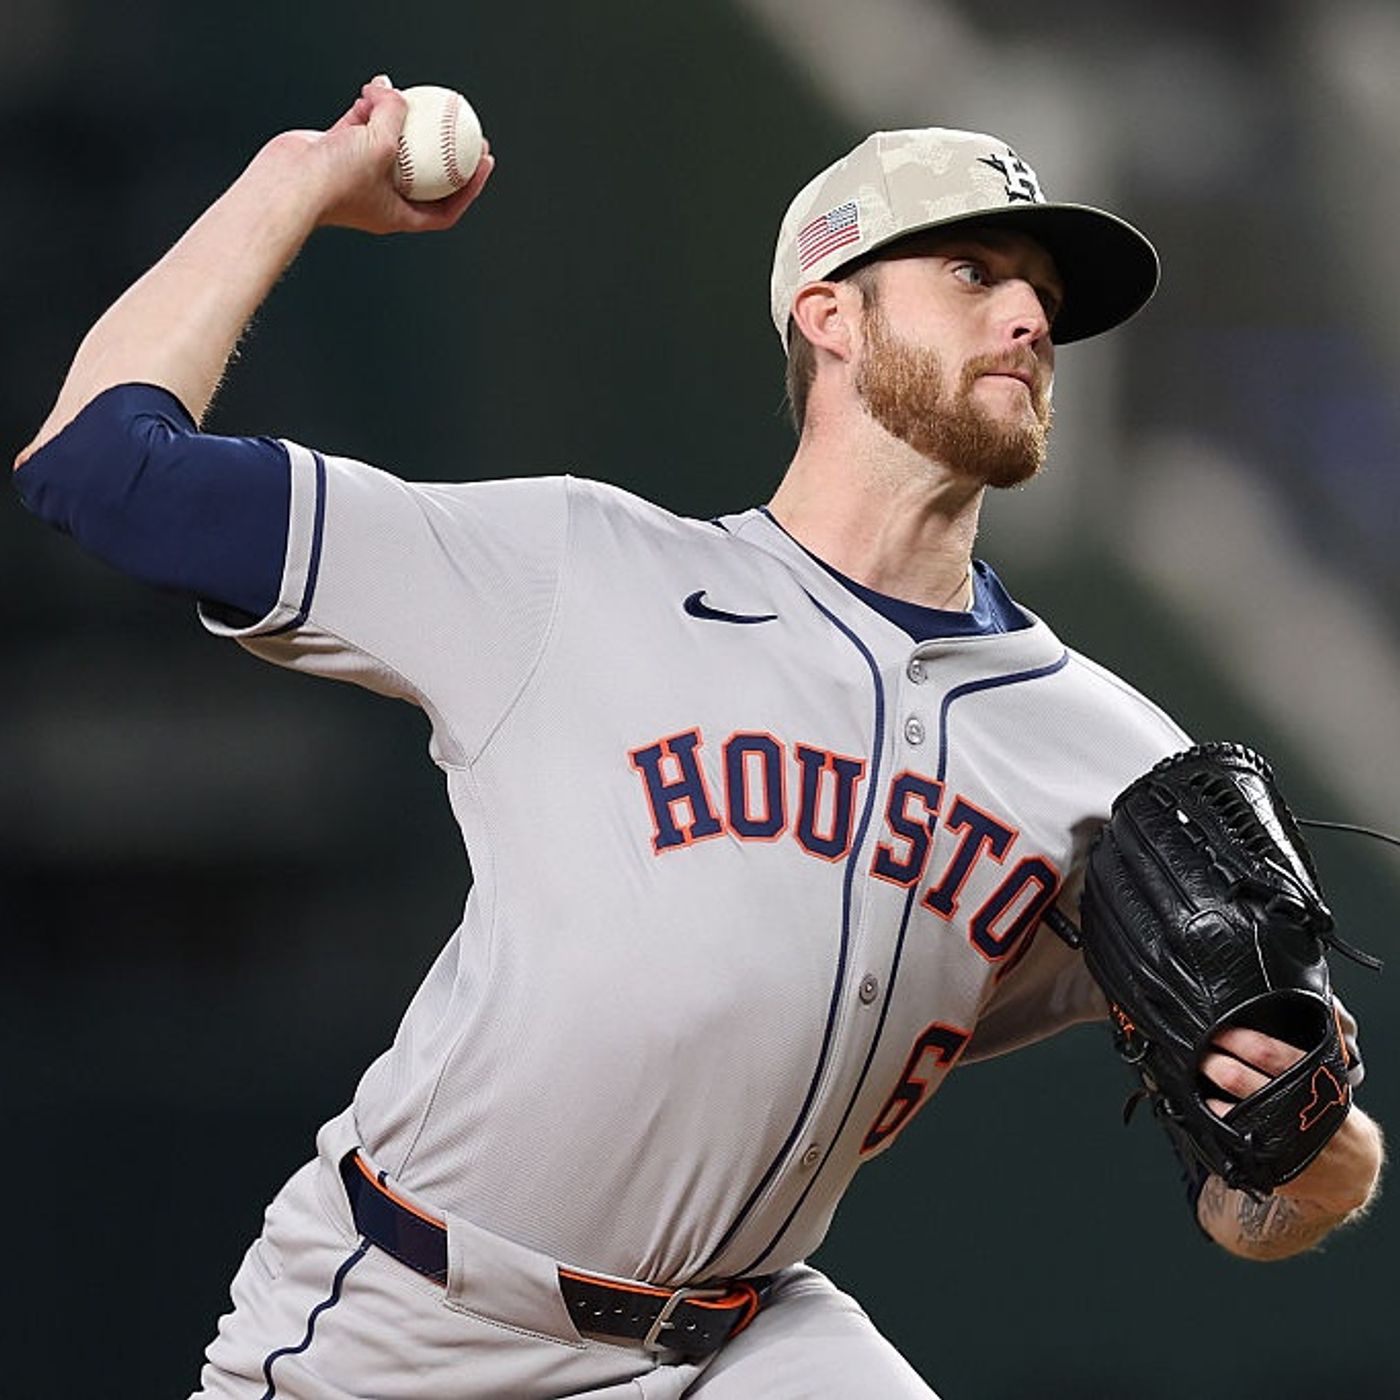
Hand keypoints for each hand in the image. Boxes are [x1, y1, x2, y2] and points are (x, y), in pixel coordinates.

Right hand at [259, 76, 494, 236]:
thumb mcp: (382, 145)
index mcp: (398, 215)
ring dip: (399, 121)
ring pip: (389, 146)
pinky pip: (360, 129)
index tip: (484, 162)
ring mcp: (358, 176)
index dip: (469, 188)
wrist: (287, 184)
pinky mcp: (337, 154)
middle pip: (422, 176)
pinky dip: (368, 111)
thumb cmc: (336, 180)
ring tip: (409, 97)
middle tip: (460, 127)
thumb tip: (396, 94)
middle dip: (441, 151)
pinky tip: (374, 90)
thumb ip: (395, 116)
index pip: (446, 209)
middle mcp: (380, 198)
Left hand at [1200, 1025, 1381, 1225]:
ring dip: (1206, 1092)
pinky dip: (1214, 1123)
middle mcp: (1296, 1106)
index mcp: (1312, 1077)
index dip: (1236, 1037)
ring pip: (1231, 1110)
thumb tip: (1267, 1014)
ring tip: (1198, 1078)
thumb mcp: (1326, 1075)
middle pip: (1240, 1078)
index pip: (1268, 1051)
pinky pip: (1232, 1139)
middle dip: (1213, 1062)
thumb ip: (1301, 1050)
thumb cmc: (1328, 1109)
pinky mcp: (1268, 1161)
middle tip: (1199, 1052)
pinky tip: (1207, 1108)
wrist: (1348, 1167)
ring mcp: (1281, 1136)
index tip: (1216, 1028)